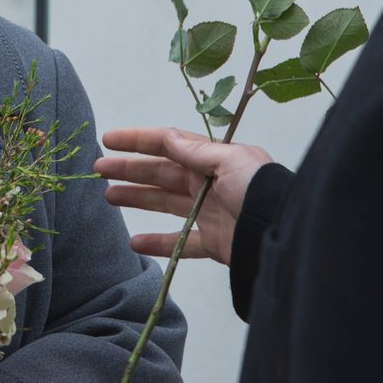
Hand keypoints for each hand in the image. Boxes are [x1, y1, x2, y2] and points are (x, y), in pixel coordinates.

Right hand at [95, 127, 270, 264]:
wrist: (283, 234)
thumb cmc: (263, 191)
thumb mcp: (231, 160)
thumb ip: (197, 151)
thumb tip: (169, 139)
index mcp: (214, 159)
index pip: (168, 144)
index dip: (138, 141)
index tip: (109, 139)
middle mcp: (210, 183)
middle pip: (160, 172)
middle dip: (129, 169)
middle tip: (99, 170)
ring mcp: (210, 213)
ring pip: (164, 202)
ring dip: (137, 198)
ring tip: (109, 197)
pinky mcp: (214, 242)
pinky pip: (180, 241)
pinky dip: (157, 243)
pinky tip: (134, 242)